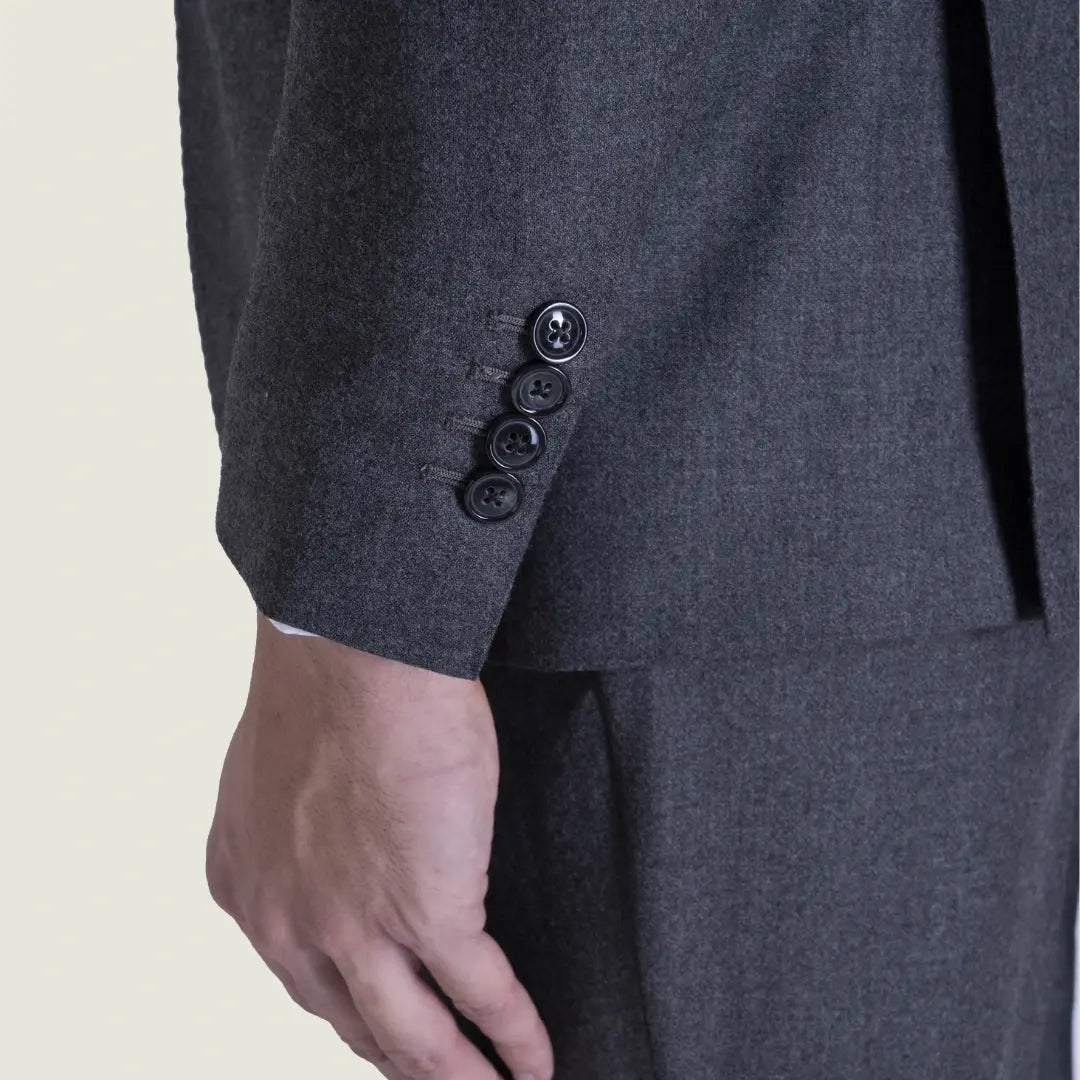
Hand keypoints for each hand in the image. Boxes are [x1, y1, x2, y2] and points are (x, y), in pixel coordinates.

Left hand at [206, 613, 552, 1079]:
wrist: (352, 649)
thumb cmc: (325, 681)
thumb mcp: (275, 771)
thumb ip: (288, 828)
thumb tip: (323, 841)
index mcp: (251, 891)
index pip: (307, 985)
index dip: (358, 1021)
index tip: (389, 1034)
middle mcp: (292, 928)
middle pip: (359, 1029)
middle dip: (407, 1067)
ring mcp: (357, 929)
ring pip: (417, 1041)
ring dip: (461, 1079)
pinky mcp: (430, 912)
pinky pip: (483, 996)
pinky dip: (515, 1038)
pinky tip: (537, 1060)